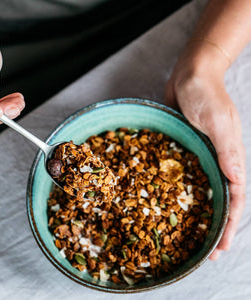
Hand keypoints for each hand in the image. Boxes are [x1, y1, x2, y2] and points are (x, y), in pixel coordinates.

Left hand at [165, 42, 245, 259]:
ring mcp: (198, 155)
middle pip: (219, 199)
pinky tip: (166, 203)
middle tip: (204, 251)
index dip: (231, 224)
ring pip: (200, 190)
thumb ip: (227, 148)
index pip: (236, 197)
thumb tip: (239, 179)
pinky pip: (181, 174)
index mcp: (229, 156)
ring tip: (186, 234)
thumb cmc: (205, 93)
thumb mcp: (217, 119)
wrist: (189, 75)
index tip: (222, 248)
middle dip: (214, 225)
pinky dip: (178, 190)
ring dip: (196, 212)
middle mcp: (215, 160)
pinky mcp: (182, 149)